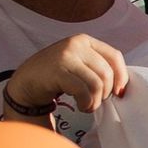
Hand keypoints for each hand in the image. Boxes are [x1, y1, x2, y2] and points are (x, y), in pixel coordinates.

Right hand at [6, 34, 129, 114]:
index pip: (114, 56)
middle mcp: (76, 44)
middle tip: (96, 102)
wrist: (25, 81)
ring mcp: (66, 56)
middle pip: (106, 72)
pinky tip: (81, 106)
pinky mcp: (57, 70)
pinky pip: (83, 90)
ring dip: (95, 100)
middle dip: (105, 92)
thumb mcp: (79, 65)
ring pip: (96, 82)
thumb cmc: (55, 75)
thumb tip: (121, 87)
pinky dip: (86, 102)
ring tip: (88, 106)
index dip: (121, 76)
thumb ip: (97, 68)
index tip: (119, 92)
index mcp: (85, 41)